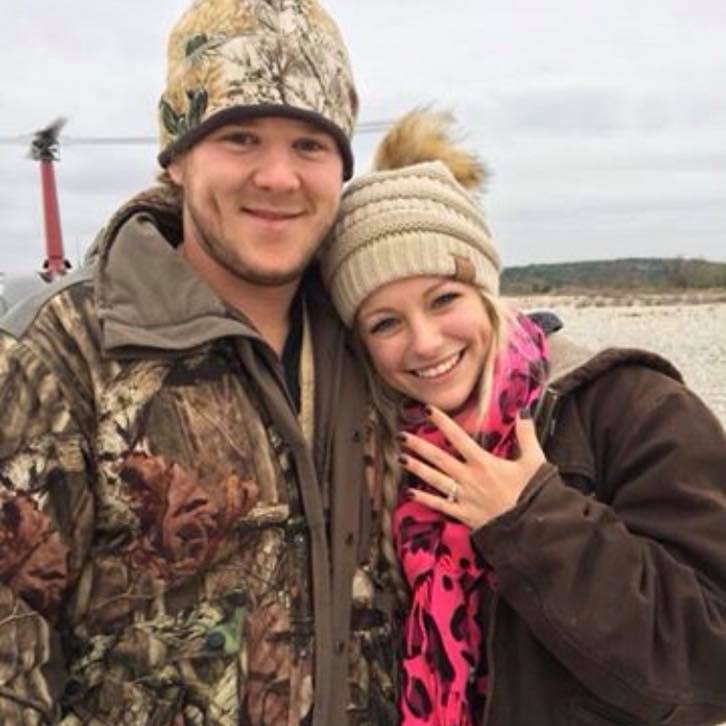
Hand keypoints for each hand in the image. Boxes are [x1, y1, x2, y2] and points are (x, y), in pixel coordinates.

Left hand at [399, 406, 545, 529]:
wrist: (534, 527)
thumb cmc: (534, 494)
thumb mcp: (534, 461)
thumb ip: (526, 435)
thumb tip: (523, 413)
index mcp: (484, 463)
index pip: (458, 438)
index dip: (442, 422)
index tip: (427, 410)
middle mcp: (469, 478)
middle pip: (439, 458)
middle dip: (419, 446)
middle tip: (402, 435)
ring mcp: (464, 497)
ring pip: (435, 480)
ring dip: (417, 468)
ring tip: (401, 458)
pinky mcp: (464, 514)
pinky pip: (440, 506)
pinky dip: (425, 499)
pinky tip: (410, 493)